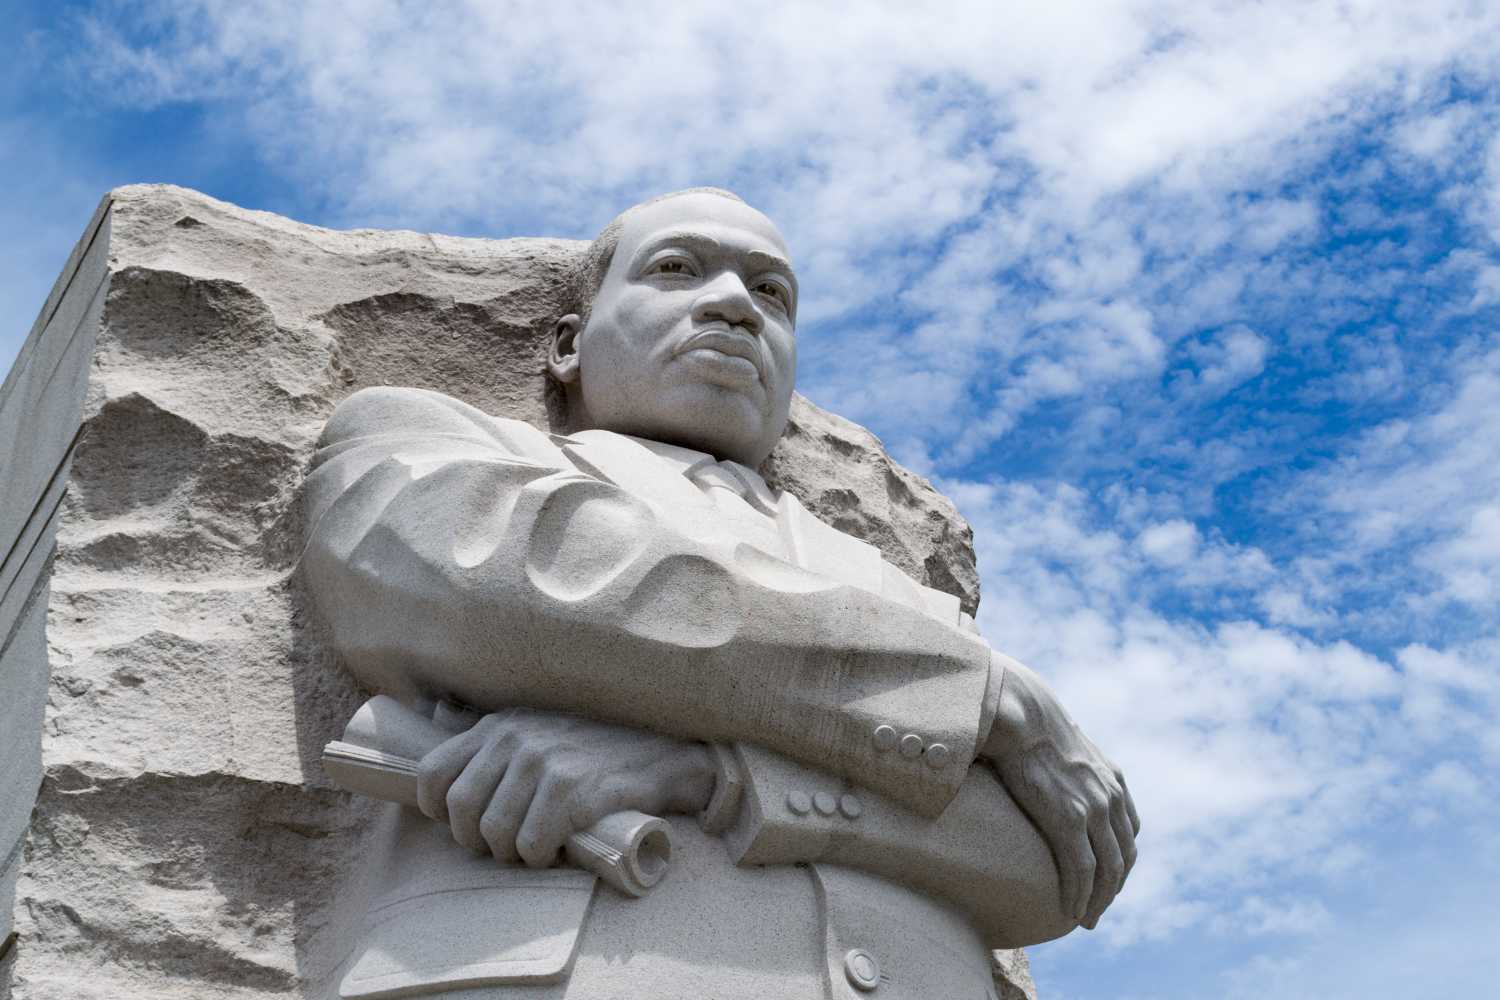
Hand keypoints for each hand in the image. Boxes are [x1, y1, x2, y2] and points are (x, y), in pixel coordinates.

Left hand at [416, 708, 715, 867]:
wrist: (662, 752)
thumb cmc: (594, 753)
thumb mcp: (536, 732)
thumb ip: (493, 750)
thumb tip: (444, 791)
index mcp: (498, 725)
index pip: (432, 773)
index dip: (437, 812)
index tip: (465, 826)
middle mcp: (515, 736)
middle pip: (460, 808)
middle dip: (476, 840)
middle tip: (504, 846)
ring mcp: (543, 760)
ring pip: (494, 832)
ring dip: (512, 853)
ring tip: (535, 848)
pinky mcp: (572, 787)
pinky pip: (531, 843)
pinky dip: (541, 857)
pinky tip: (558, 849)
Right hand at [981, 655, 1139, 929]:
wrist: (1021, 713)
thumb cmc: (1030, 724)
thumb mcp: (1064, 744)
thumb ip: (1069, 766)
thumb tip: (1047, 772)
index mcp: (1113, 781)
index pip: (1128, 834)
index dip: (1120, 862)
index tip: (1105, 880)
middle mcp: (1111, 798)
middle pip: (1123, 858)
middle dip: (1113, 889)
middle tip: (1096, 911)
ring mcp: (1093, 809)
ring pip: (1107, 871)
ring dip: (1099, 901)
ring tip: (1086, 919)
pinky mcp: (1069, 819)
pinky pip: (1082, 870)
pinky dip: (1080, 895)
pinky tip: (1072, 910)